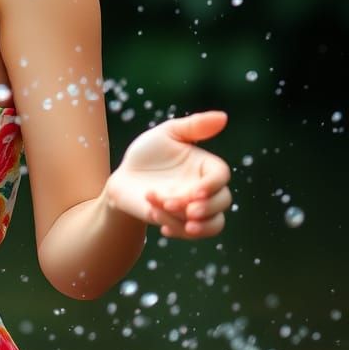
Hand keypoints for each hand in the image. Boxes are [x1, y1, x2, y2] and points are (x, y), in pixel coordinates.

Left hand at [105, 111, 231, 238]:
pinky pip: (190, 233)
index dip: (213, 185)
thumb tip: (223, 116)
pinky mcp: (182, 223)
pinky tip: (157, 220)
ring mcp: (196, 208)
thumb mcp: (166, 133)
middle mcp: (206, 189)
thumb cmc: (147, 152)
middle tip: (179, 207)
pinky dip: (175, 229)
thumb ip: (193, 125)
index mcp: (206, 166)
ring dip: (191, 223)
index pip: (221, 176)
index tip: (196, 192)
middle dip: (204, 208)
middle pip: (223, 202)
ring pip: (213, 224)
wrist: (125, 177)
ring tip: (162, 212)